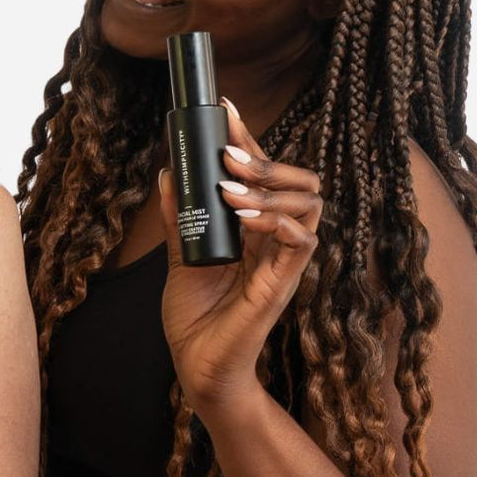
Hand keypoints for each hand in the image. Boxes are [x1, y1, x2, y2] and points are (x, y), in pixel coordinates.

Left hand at [159, 98, 321, 413]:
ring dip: (269, 188)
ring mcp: (283, 260)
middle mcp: (276, 239)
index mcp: (255, 228)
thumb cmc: (196, 319)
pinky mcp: (284, 284)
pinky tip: (246, 218)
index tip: (225, 109)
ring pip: (308, 202)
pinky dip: (277, 221)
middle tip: (227, 155)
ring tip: (230, 190)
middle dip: (266, 158)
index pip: (264, 173)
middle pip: (300, 179)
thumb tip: (168, 172)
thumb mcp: (180, 257)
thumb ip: (180, 218)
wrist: (197, 367)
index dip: (249, 138)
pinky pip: (303, 241)